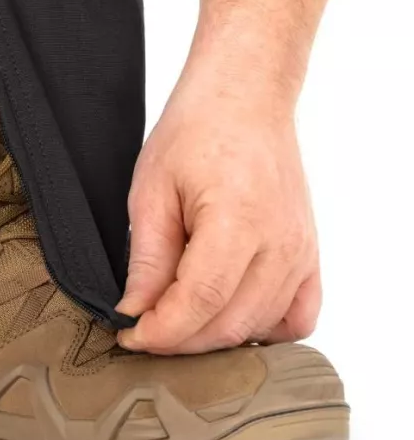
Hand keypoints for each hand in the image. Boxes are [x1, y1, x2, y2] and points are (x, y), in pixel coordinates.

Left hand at [116, 63, 320, 353]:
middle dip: (181, 340)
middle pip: (230, 324)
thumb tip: (135, 311)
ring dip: (215, 338)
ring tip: (176, 323)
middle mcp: (280, 243)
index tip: (129, 335)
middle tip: (143, 332)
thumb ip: (148, 257)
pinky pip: (298, 316)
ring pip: (261, 327)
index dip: (161, 330)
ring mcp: (301, 252)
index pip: (199, 302)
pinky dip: (264, 330)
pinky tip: (227, 320)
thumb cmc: (197, 131)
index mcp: (238, 221)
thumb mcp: (152, 190)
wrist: (245, 99)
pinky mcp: (310, 255)